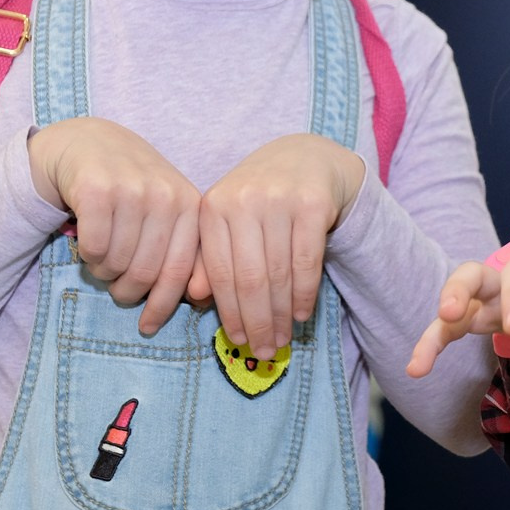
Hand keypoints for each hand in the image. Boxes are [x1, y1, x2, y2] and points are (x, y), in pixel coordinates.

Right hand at [29, 118, 201, 333]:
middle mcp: (165, 194)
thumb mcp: (166, 211)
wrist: (88, 143)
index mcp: (190, 205)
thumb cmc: (132, 188)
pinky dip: (87, 255)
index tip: (148, 328)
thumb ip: (184, 249)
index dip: (162, 306)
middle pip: (144, 273)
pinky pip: (92, 247)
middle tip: (117, 288)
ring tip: (102, 258)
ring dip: (103, 272)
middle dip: (126, 292)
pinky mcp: (96, 188)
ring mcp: (131, 189)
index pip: (180, 271)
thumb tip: (199, 301)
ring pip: (116, 263)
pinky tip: (88, 242)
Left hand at [193, 134, 365, 359]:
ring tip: (282, 340)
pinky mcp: (313, 203)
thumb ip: (211, 257)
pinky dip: (304, 295)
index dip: (229, 312)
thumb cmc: (260, 199)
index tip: (238, 341)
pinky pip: (307, 262)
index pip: (220, 272)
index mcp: (213, 206)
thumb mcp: (229, 222)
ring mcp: (279, 199)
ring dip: (282, 315)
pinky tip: (302, 315)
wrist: (306, 158)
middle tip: (263, 351)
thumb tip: (196, 300)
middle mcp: (243, 200)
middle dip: (257, 322)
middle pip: (249, 278)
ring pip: (279, 274)